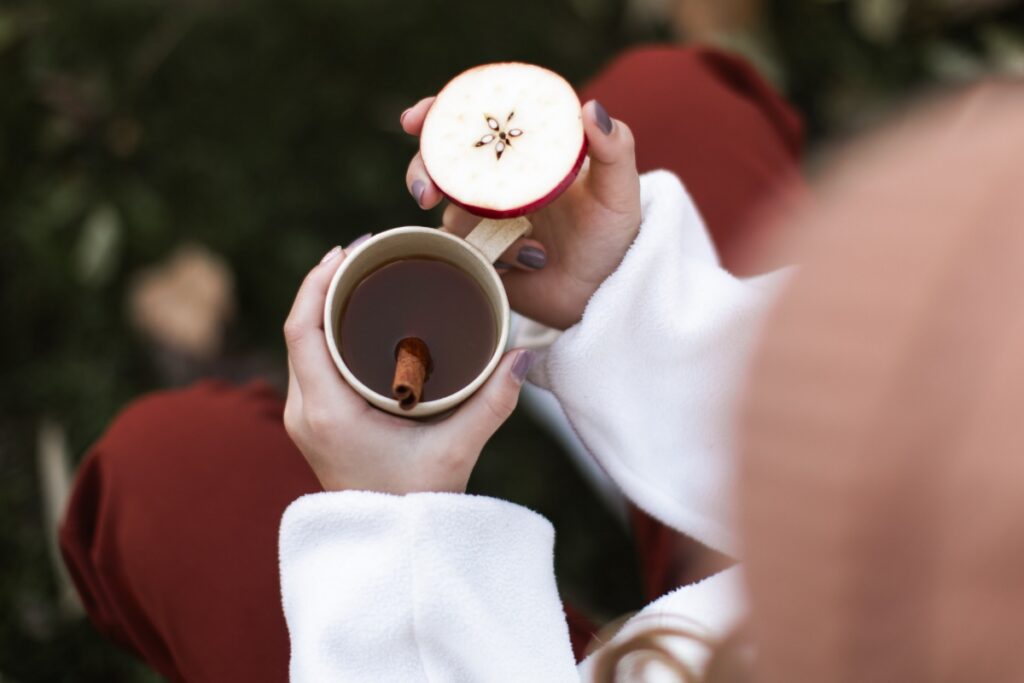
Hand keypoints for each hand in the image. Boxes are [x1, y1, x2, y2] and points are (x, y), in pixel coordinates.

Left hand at [283, 243, 533, 493]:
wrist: (391, 543)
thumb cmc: (417, 501)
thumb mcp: (456, 450)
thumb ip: (492, 404)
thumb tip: (523, 355)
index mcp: (325, 411)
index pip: (301, 329)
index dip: (317, 282)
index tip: (348, 250)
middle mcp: (303, 411)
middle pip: (298, 329)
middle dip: (324, 284)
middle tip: (364, 253)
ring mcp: (304, 417)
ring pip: (301, 345)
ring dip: (322, 306)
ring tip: (360, 276)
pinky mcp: (314, 422)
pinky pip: (308, 362)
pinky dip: (325, 331)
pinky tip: (353, 317)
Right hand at [402, 98, 640, 329]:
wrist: (605, 291)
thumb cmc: (612, 233)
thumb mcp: (619, 189)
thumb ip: (613, 147)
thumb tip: (590, 108)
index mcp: (520, 153)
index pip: (471, 122)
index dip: (436, 115)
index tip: (415, 120)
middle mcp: (495, 182)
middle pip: (439, 165)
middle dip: (422, 173)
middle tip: (426, 193)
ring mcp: (484, 222)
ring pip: (453, 218)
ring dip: (488, 234)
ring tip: (537, 251)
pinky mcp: (481, 259)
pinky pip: (465, 255)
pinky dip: (498, 259)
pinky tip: (533, 263)